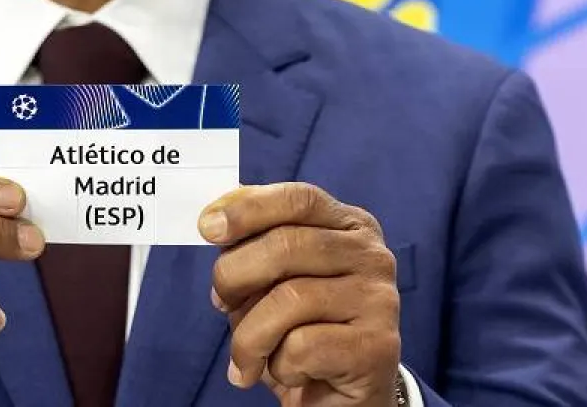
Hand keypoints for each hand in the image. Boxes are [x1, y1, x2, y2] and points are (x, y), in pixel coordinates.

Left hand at [201, 183, 401, 406]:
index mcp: (350, 226)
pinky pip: (303, 347)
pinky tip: (289, 373)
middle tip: (221, 303)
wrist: (340, 399)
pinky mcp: (377, 348)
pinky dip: (279, 366)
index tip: (207, 227)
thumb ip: (254, 245)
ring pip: (289, 299)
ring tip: (245, 358)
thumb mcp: (274, 280)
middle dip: (235, 275)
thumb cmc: (302, 331)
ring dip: (249, 336)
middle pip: (287, 245)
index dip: (249, 208)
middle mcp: (372, 256)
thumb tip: (216, 218)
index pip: (299, 199)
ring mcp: (379, 300)